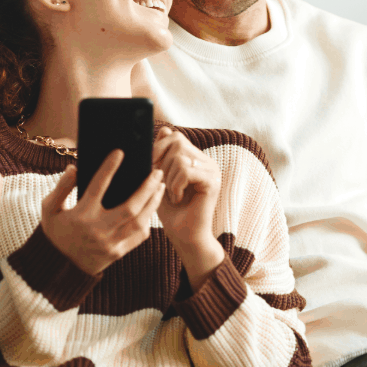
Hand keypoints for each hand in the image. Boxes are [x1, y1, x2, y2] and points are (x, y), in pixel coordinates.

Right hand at [39, 151, 165, 275]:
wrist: (59, 267)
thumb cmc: (56, 232)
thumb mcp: (50, 210)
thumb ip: (62, 188)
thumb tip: (75, 168)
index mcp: (81, 215)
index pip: (97, 187)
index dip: (108, 168)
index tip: (119, 153)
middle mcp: (98, 230)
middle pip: (130, 207)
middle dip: (147, 188)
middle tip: (157, 171)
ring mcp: (110, 244)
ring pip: (140, 222)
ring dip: (153, 203)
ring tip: (160, 187)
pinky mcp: (118, 253)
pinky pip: (139, 236)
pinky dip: (147, 221)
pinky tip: (151, 208)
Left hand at [153, 127, 223, 287]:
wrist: (184, 237)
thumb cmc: (171, 212)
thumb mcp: (160, 179)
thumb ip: (162, 156)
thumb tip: (165, 129)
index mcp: (196, 158)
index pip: (175, 137)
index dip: (158, 148)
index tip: (153, 169)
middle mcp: (207, 161)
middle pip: (177, 142)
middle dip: (161, 162)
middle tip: (162, 184)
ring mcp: (212, 170)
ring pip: (179, 157)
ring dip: (168, 178)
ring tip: (172, 194)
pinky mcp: (213, 182)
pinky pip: (186, 171)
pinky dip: (175, 185)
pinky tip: (178, 198)